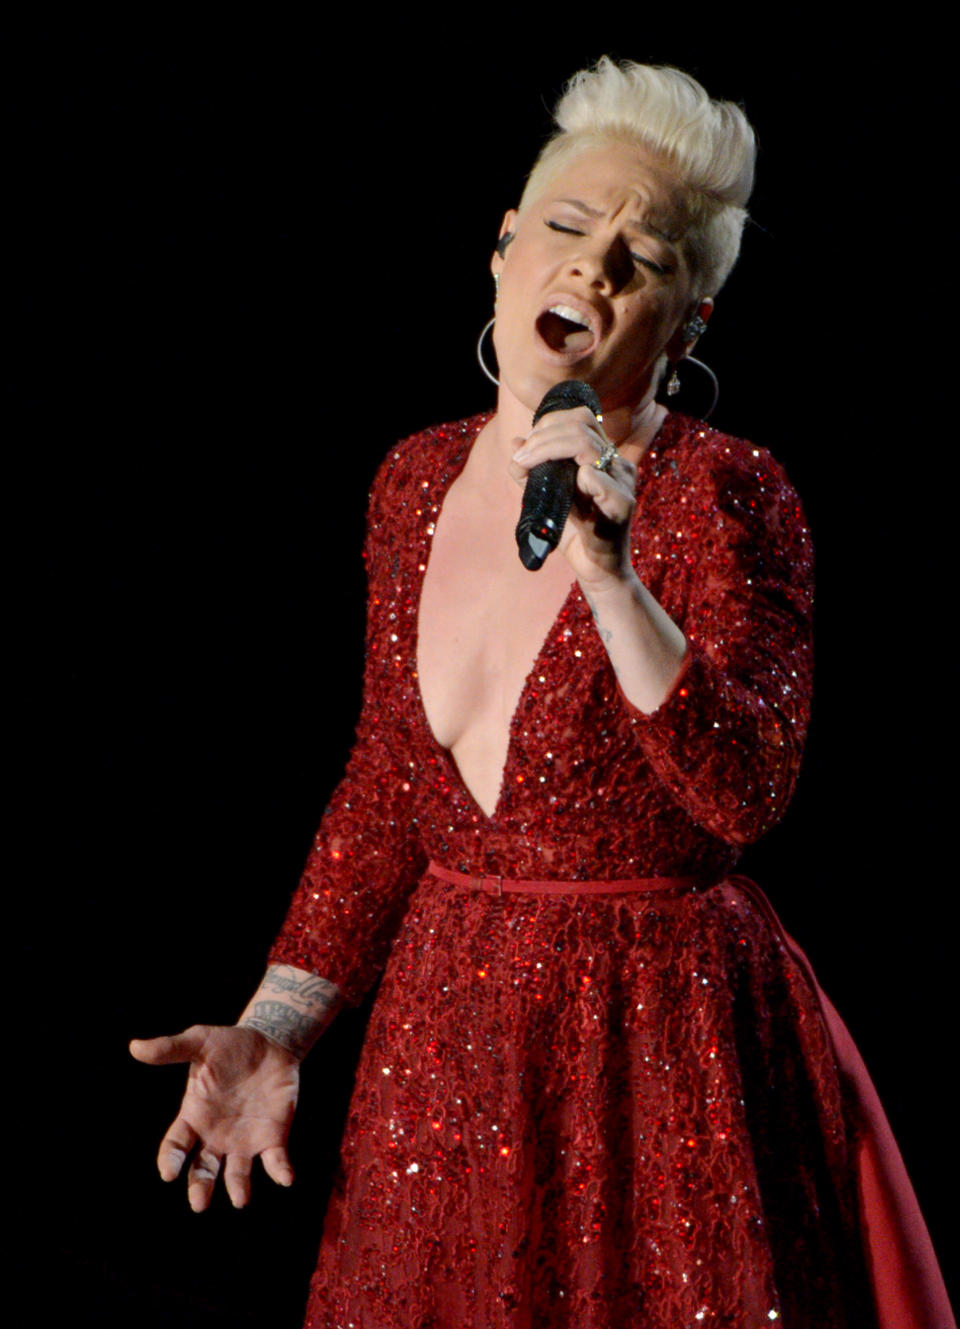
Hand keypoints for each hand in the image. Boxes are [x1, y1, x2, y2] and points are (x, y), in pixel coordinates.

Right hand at [129, 1024, 299, 1211]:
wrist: (270, 1042)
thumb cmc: (229, 1044)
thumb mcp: (200, 1041)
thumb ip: (171, 1048)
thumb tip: (134, 1047)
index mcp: (194, 1117)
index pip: (176, 1145)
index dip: (171, 1159)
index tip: (168, 1172)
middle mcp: (216, 1136)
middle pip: (203, 1169)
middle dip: (200, 1187)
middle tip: (200, 1203)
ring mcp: (244, 1140)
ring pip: (238, 1173)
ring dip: (238, 1187)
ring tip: (240, 1200)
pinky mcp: (273, 1137)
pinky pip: (276, 1160)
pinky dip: (281, 1171)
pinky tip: (286, 1178)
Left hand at [509, 406, 636, 586]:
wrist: (597, 570)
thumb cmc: (575, 533)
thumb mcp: (547, 497)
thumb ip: (532, 472)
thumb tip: (516, 443)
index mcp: (602, 457)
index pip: (580, 418)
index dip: (548, 423)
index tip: (526, 446)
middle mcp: (615, 464)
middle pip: (581, 424)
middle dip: (542, 436)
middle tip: (521, 457)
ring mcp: (622, 483)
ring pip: (587, 445)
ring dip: (549, 450)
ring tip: (528, 465)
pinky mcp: (622, 506)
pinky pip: (599, 480)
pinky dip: (576, 480)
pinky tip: (564, 490)